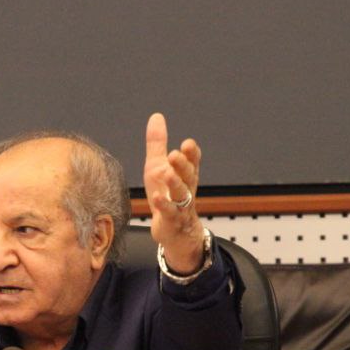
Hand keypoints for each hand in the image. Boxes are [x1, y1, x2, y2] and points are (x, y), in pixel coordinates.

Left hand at [143, 112, 203, 273]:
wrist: (175, 233)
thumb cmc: (166, 196)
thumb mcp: (158, 167)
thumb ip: (157, 144)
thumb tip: (157, 116)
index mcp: (185, 175)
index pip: (193, 162)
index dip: (192, 154)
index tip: (188, 143)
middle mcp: (186, 189)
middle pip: (189, 175)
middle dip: (184, 165)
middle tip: (175, 154)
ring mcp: (181, 206)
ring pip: (182, 194)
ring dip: (175, 183)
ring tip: (167, 173)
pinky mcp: (172, 221)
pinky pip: (169, 213)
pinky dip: (164, 205)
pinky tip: (157, 197)